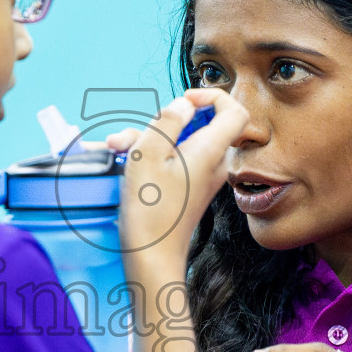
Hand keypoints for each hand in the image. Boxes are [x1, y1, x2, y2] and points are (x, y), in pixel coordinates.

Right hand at [103, 88, 247, 270]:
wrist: (152, 256)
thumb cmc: (149, 208)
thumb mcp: (149, 152)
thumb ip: (168, 120)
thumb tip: (184, 104)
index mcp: (211, 151)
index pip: (234, 110)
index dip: (212, 96)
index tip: (185, 99)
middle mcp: (212, 163)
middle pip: (200, 125)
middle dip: (163, 121)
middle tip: (134, 131)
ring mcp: (201, 178)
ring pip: (180, 142)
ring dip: (148, 139)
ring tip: (117, 148)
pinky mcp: (188, 189)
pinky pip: (174, 161)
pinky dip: (151, 156)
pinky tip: (123, 162)